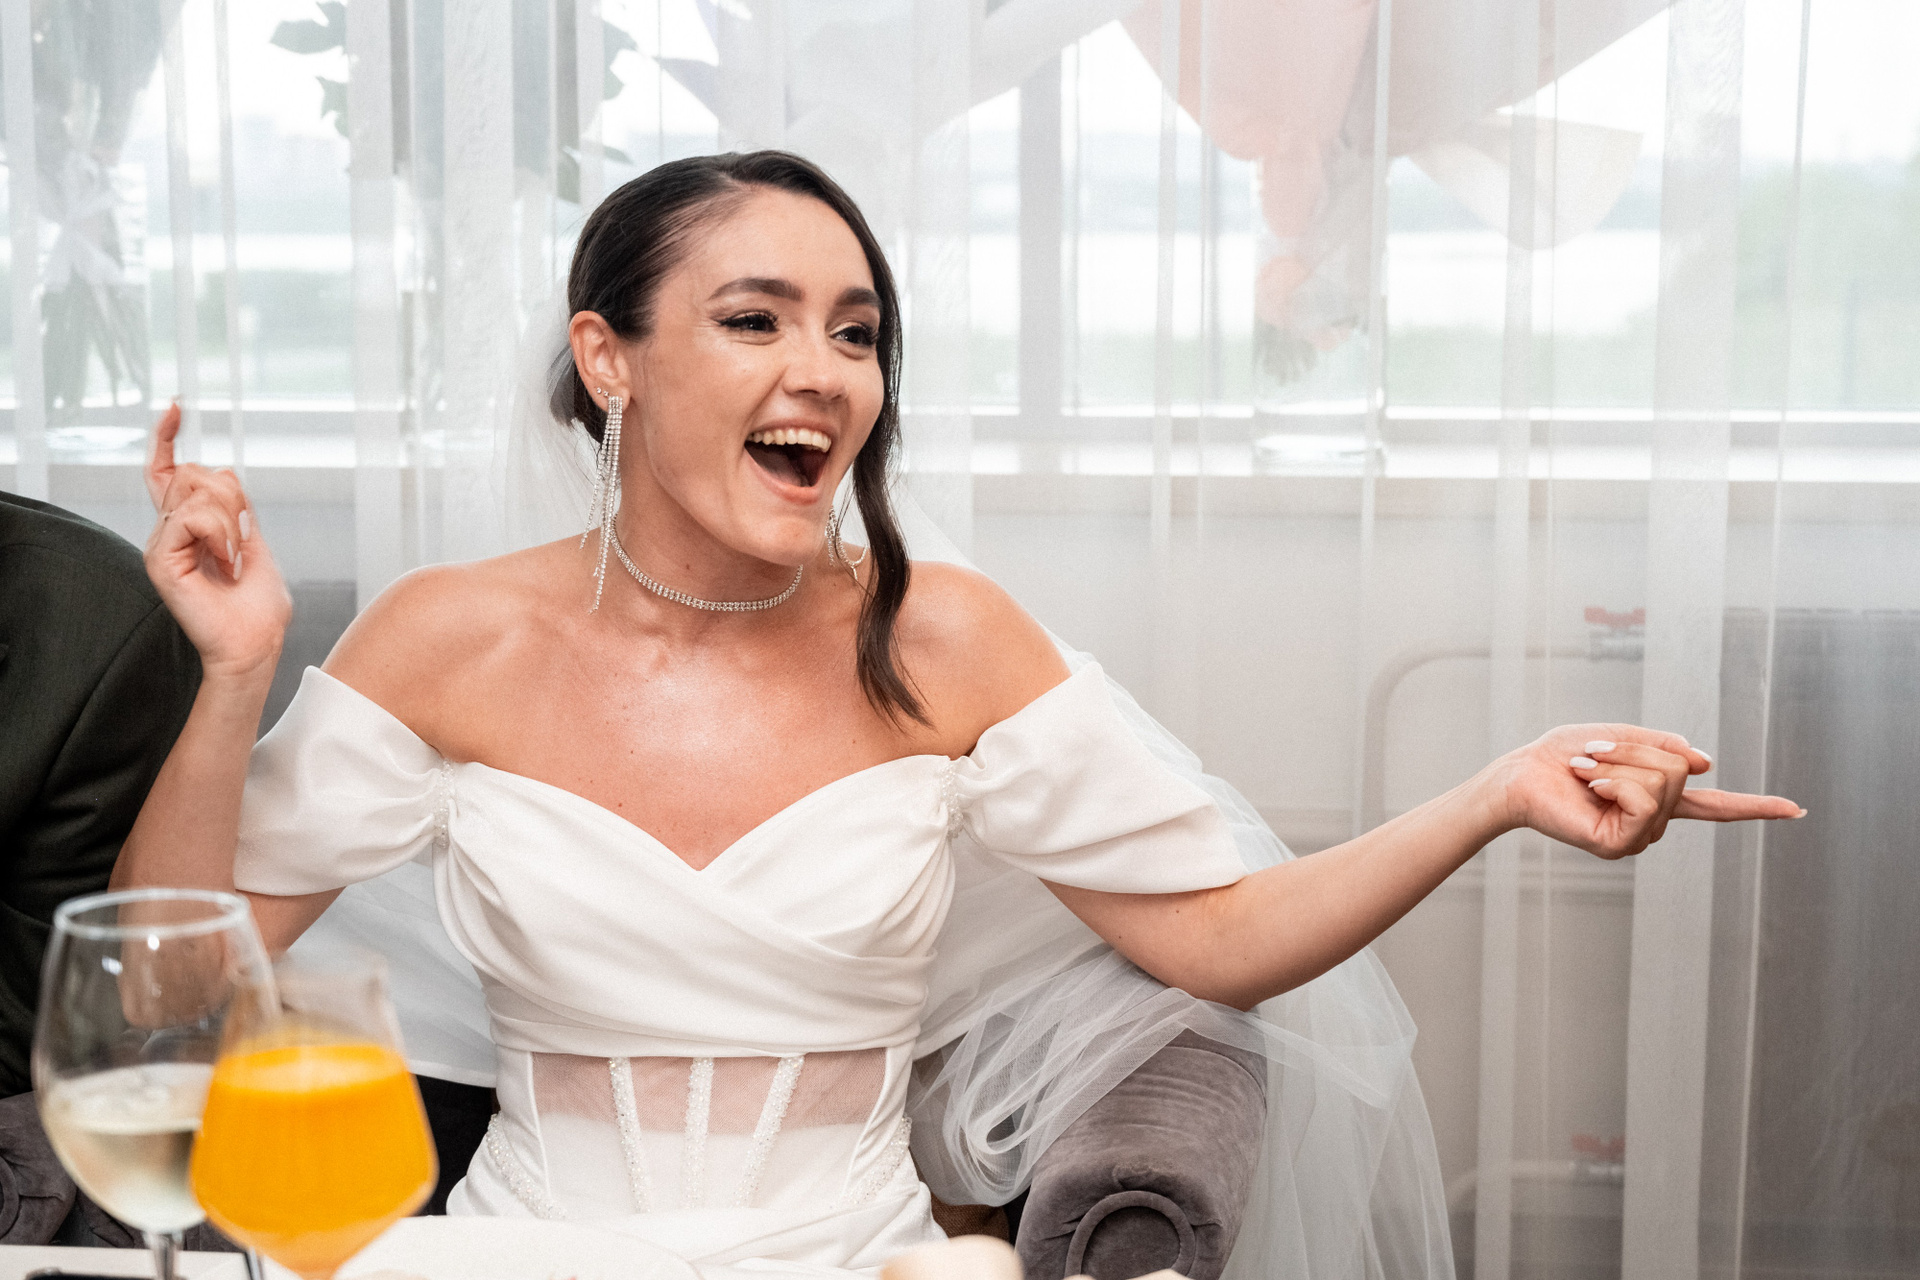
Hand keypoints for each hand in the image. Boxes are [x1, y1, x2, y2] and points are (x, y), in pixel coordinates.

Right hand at [143, 404, 291, 679]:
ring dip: (232, 522)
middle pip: (195, 475)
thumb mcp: (254, 542)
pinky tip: (226, 562)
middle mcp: (167, 532)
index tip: (176, 407)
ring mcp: (160, 544)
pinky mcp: (159, 558)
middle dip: (232, 498)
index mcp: (188, 527)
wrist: (255, 643)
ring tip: (234, 558)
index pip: (168, 472)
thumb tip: (220, 469)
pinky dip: (221, 534)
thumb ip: (235, 508)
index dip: (168, 438)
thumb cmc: (258, 606)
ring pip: (197, 493)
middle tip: (243, 543)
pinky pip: (193, 517)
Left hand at [1483, 723, 1803, 859]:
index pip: (1716, 807)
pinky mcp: (1620, 845)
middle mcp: (1654, 821)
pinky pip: (1641, 799)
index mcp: (1658, 798)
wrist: (1519, 774)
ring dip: (1618, 762)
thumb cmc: (1561, 756)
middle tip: (1590, 757)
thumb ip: (1663, 748)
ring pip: (1662, 781)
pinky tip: (1589, 786)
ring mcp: (1639, 836)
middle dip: (1633, 751)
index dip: (1756, 807)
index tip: (1796, 810)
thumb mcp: (1620, 739)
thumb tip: (1705, 763)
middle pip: (1679, 769)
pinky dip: (1614, 782)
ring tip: (1584, 770)